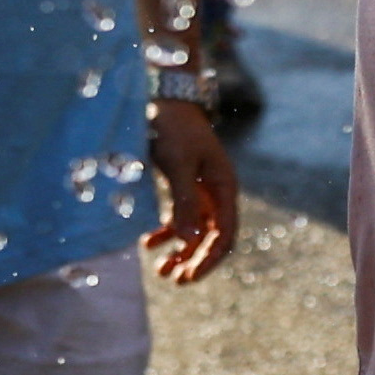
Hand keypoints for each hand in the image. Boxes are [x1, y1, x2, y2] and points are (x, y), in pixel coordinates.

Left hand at [142, 93, 237, 284]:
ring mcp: (200, 187)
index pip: (225, 234)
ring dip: (181, 251)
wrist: (163, 94)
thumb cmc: (172, 127)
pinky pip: (180, 216)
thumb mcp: (177, 164)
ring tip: (161, 271)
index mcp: (223, 186)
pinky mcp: (182, 183)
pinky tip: (148, 242)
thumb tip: (189, 241)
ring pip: (195, 229)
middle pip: (212, 236)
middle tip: (175, 280)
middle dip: (195, 260)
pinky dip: (166, 231)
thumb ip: (184, 203)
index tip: (189, 277)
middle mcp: (216, 190)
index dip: (210, 259)